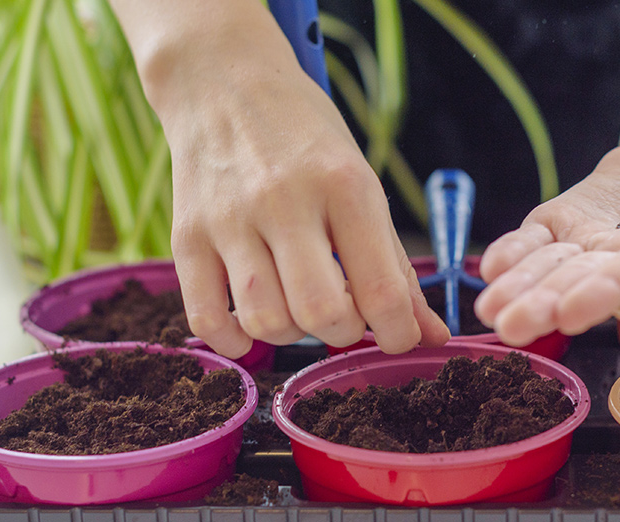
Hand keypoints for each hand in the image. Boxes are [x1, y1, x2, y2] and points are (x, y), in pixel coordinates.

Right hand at [115, 0, 448, 357]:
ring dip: (292, 334)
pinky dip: (236, 340)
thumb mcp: (363, 187)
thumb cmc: (305, 140)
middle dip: (344, 332)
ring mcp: (229, 219)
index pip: (381, 290)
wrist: (223, 83)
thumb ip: (397, 267)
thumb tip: (433, 335)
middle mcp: (285, 201)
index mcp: (344, 186)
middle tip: (344, 313)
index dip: (399, 333)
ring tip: (296, 306)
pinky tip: (251, 323)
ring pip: (267, 320)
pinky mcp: (186, 235)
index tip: (397, 334)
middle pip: (322, 314)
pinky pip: (207, 320)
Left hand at [474, 132, 619, 345]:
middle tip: (511, 325)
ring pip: (550, 268)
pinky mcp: (565, 222)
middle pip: (583, 281)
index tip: (574, 310)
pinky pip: (534, 240)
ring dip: (518, 288)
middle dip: (547, 302)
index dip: (607, 291)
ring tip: (487, 310)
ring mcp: (590, 244)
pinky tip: (488, 266)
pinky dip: (512, 251)